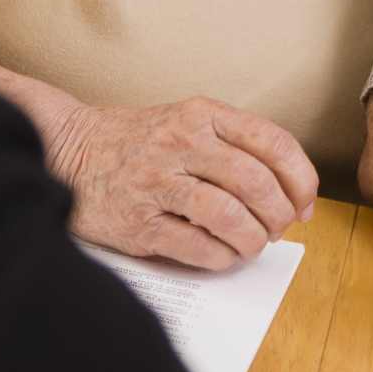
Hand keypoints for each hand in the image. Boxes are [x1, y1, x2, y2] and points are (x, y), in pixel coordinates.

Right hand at [49, 97, 318, 269]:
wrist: (67, 151)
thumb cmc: (140, 142)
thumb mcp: (189, 122)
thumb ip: (238, 148)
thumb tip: (293, 196)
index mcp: (202, 114)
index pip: (274, 143)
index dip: (301, 180)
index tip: (305, 203)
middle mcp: (181, 142)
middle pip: (256, 184)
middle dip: (279, 215)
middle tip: (278, 229)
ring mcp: (156, 182)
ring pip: (230, 218)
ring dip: (253, 240)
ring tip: (251, 245)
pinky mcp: (137, 222)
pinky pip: (197, 247)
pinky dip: (221, 257)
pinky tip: (222, 254)